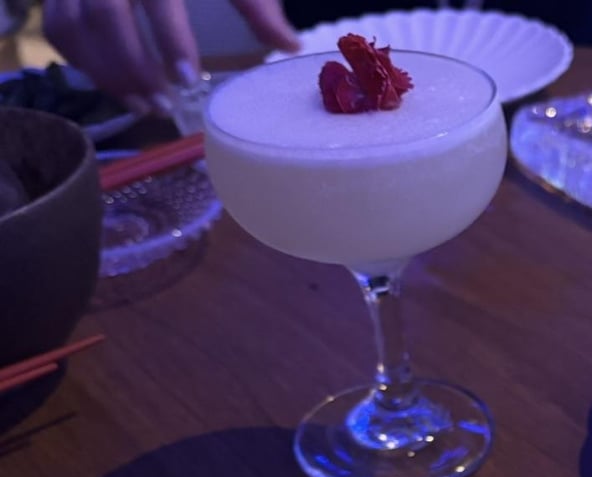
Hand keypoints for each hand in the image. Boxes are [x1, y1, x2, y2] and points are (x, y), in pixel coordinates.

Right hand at [42, 0, 298, 111]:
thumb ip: (256, 3)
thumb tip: (291, 46)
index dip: (170, 36)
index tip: (189, 78)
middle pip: (104, 13)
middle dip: (133, 66)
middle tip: (165, 106)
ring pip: (73, 23)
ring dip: (105, 72)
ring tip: (144, 107)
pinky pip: (57, 26)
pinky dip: (80, 61)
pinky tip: (116, 86)